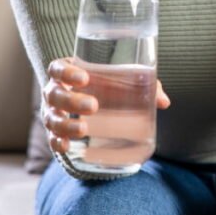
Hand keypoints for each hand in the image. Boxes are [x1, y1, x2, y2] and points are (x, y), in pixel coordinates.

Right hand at [41, 56, 170, 153]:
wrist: (91, 104)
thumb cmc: (108, 87)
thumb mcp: (123, 82)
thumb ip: (143, 87)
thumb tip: (164, 102)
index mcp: (68, 73)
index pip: (57, 68)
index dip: (66, 72)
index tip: (84, 79)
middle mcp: (55, 91)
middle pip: (54, 93)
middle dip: (71, 100)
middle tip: (93, 106)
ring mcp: (52, 113)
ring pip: (51, 117)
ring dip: (65, 124)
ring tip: (84, 129)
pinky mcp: (56, 132)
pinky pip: (51, 138)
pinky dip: (56, 142)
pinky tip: (66, 146)